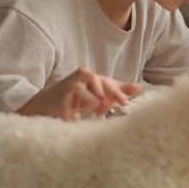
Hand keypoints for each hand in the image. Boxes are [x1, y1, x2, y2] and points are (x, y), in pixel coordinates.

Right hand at [18, 67, 140, 119]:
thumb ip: (118, 90)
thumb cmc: (78, 98)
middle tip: (122, 105)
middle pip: (104, 84)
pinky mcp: (65, 92)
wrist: (49, 102)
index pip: (110, 84)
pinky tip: (74, 111)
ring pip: (93, 97)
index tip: (126, 103)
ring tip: (83, 107)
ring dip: (92, 105)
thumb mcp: (100, 94)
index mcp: (94, 77)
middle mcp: (85, 76)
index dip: (119, 93)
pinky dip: (80, 110)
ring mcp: (74, 83)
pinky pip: (80, 103)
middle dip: (114, 95)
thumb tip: (139, 87)